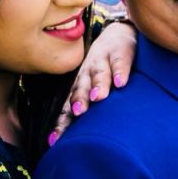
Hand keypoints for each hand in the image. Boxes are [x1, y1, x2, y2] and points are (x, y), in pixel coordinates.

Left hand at [48, 22, 135, 144]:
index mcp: (79, 85)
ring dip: (97, 85)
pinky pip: (120, 61)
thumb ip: (87, 109)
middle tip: (77, 112)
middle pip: (80, 87)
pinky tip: (121, 81)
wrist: (119, 33)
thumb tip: (78, 145)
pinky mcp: (121, 51)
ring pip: (98, 73)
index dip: (62, 122)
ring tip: (98, 97)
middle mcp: (87, 73)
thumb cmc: (104, 68)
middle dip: (78, 100)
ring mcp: (103, 61)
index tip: (55, 140)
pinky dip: (120, 70)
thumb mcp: (92, 86)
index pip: (67, 104)